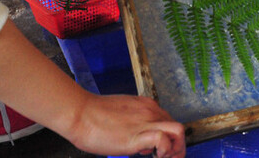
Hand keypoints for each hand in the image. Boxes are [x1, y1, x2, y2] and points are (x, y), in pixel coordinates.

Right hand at [65, 94, 185, 157]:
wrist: (80, 113)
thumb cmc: (93, 115)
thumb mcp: (121, 114)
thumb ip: (134, 122)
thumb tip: (141, 140)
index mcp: (146, 105)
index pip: (168, 122)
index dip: (167, 137)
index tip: (157, 149)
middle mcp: (150, 111)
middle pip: (177, 128)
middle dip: (177, 146)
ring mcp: (146, 122)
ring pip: (178, 132)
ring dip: (177, 149)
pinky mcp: (138, 135)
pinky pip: (163, 140)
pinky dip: (165, 151)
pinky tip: (154, 156)